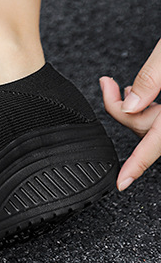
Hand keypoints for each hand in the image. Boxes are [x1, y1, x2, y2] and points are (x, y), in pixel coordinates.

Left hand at [100, 37, 160, 189]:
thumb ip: (151, 79)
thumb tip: (130, 106)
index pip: (157, 143)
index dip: (137, 165)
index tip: (120, 182)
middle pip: (151, 129)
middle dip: (124, 110)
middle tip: (107, 84)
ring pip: (157, 122)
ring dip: (137, 106)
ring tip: (118, 84)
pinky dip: (150, 105)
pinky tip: (142, 91)